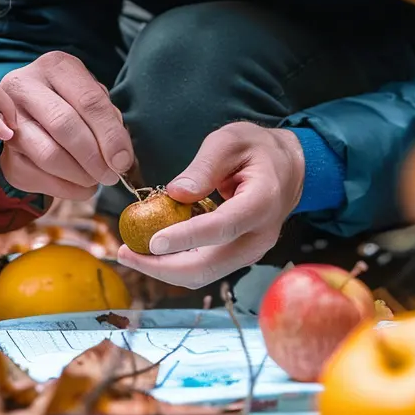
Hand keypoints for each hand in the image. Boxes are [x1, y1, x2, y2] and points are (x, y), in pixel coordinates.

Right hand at [0, 52, 132, 200]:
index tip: (122, 161)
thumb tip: (120, 158)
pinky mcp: (3, 147)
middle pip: (64, 125)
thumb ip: (108, 122)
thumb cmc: (71, 104)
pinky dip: (65, 188)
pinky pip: (37, 175)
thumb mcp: (92, 101)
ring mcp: (7, 116)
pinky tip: (78, 185)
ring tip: (95, 180)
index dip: (110, 135)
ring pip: (48, 154)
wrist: (30, 114)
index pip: (89, 101)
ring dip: (79, 175)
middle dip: (93, 157)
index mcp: (55, 66)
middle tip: (110, 175)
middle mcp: (24, 85)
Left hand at [116, 122, 304, 288]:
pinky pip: (204, 267)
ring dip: (163, 269)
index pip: (222, 227)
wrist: (289, 169)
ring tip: (130, 253)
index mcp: (262, 203)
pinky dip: (174, 263)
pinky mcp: (237, 256)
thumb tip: (175, 193)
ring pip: (203, 274)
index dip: (187, 237)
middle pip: (209, 265)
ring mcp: (250, 251)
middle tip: (126, 253)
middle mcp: (259, 236)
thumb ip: (204, 166)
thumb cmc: (258, 150)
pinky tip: (149, 251)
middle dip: (163, 266)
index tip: (153, 242)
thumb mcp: (231, 141)